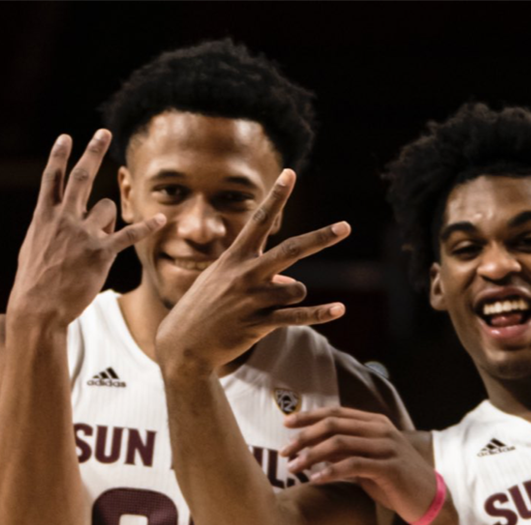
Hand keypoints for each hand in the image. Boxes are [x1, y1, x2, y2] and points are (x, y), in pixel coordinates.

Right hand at [7, 130, 164, 327]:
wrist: (38, 309)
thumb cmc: (35, 281)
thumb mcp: (33, 247)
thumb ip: (46, 227)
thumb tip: (52, 215)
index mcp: (45, 217)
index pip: (52, 178)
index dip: (59, 156)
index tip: (66, 137)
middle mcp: (63, 219)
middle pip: (81, 177)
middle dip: (92, 152)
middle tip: (103, 132)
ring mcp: (82, 234)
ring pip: (107, 209)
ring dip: (108, 221)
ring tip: (97, 243)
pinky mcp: (100, 253)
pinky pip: (129, 234)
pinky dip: (147, 226)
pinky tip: (161, 219)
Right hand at [154, 169, 349, 376]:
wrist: (184, 345)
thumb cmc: (204, 307)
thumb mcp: (225, 282)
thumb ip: (260, 277)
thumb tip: (292, 286)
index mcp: (234, 257)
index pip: (259, 220)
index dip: (276, 196)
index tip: (290, 173)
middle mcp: (244, 274)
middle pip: (290, 251)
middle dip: (320, 238)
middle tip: (346, 227)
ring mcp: (252, 299)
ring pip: (296, 289)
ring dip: (294, 295)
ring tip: (272, 304)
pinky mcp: (258, 324)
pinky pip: (296, 316)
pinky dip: (320, 313)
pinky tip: (339, 309)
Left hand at [282, 407, 437, 524]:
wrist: (428, 500)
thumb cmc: (395, 480)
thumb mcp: (367, 461)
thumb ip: (345, 451)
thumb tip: (313, 448)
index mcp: (375, 422)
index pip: (336, 412)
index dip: (309, 415)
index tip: (286, 423)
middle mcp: (381, 430)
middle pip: (334, 425)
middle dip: (305, 436)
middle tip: (284, 451)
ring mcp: (387, 447)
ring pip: (340, 443)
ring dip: (312, 455)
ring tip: (294, 467)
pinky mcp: (389, 467)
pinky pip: (354, 465)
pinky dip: (331, 471)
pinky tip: (316, 479)